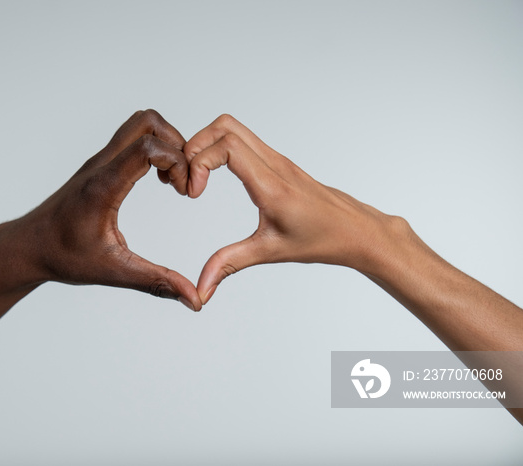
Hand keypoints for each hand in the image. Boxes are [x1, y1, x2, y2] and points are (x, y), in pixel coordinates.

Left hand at [15, 109, 201, 310]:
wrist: (28, 247)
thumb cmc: (63, 256)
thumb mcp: (113, 271)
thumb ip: (156, 282)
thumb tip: (194, 300)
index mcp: (104, 186)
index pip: (149, 147)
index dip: (178, 162)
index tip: (186, 192)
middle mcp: (101, 165)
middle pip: (147, 122)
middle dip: (177, 144)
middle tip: (184, 179)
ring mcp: (99, 161)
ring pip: (139, 124)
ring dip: (165, 143)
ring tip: (172, 179)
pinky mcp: (99, 165)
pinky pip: (132, 139)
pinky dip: (153, 149)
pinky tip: (156, 181)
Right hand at [185, 114, 399, 303]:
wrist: (357, 230)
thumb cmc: (322, 239)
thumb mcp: (270, 252)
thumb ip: (229, 264)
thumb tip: (201, 289)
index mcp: (271, 185)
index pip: (227, 146)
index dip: (200, 162)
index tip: (194, 192)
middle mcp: (273, 164)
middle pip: (224, 126)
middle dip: (195, 147)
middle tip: (188, 179)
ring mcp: (276, 158)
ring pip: (232, 128)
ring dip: (205, 146)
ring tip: (197, 178)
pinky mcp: (276, 161)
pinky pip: (242, 140)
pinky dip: (218, 150)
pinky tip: (213, 177)